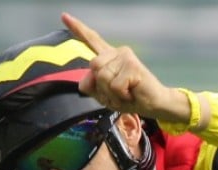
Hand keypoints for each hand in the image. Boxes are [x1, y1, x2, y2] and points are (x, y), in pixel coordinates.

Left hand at [61, 13, 190, 123]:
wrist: (153, 104)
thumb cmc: (129, 98)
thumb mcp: (104, 94)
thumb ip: (91, 85)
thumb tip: (91, 73)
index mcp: (108, 57)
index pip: (91, 40)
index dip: (77, 28)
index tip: (64, 16)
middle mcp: (116, 52)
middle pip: (93, 66)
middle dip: (102, 86)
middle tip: (118, 92)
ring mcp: (125, 56)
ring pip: (103, 76)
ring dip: (111, 92)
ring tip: (125, 93)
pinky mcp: (132, 65)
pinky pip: (115, 85)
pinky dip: (121, 95)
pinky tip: (132, 93)